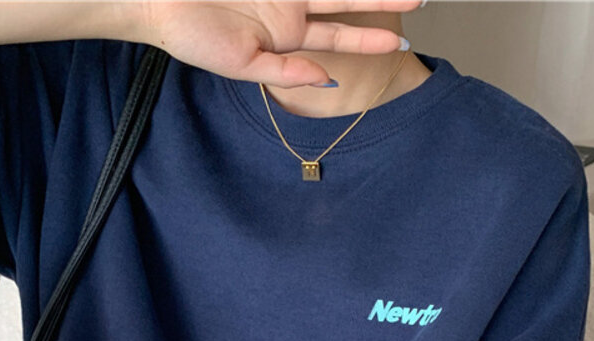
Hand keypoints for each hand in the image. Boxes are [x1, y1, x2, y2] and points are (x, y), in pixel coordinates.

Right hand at [121, 0, 421, 87]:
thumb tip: (328, 80)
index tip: (402, 43)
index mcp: (286, 34)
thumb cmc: (191, 36)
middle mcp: (290, 5)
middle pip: (346, 0)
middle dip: (382, 0)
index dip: (370, 39)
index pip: (339, 37)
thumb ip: (287, 71)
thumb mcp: (242, 65)